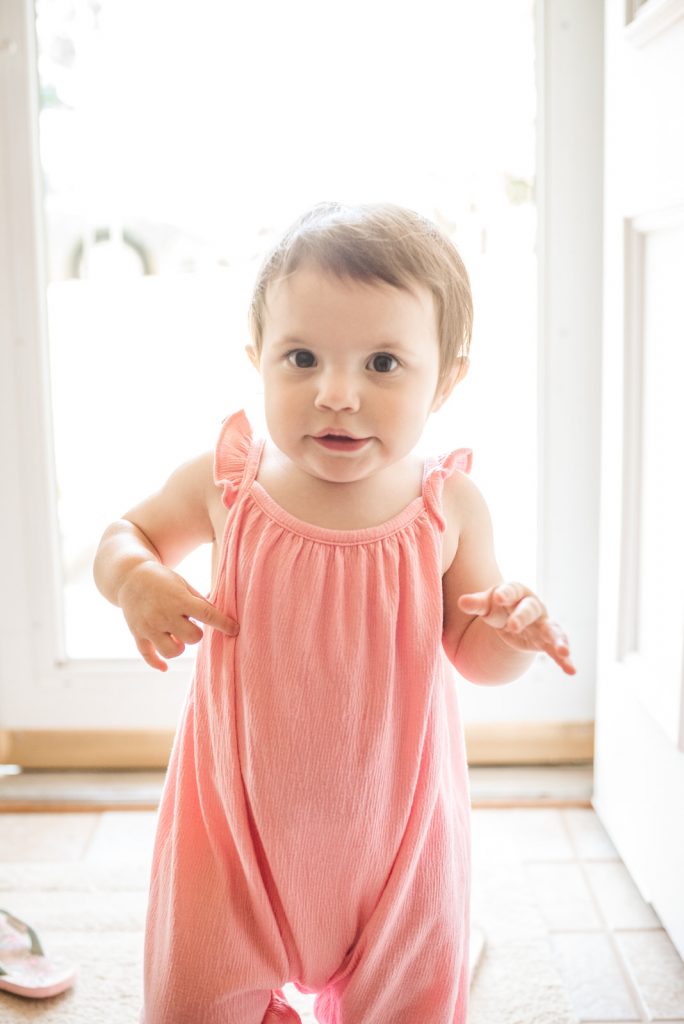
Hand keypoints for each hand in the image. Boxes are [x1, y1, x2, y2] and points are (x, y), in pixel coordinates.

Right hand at [118, 562, 238, 671]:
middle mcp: (164, 615)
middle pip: (192, 638)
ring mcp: (149, 627)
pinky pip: (148, 656)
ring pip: (172, 651)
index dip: (224, 624)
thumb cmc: (162, 580)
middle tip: (190, 625)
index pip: (208, 616)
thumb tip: (219, 618)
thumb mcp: (183, 585)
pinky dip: (157, 664)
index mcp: (179, 600)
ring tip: (177, 637)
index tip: (235, 630)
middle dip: (196, 634)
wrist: (129, 577)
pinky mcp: (138, 634)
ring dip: (179, 647)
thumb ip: (199, 602)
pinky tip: (165, 667)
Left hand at [457, 581, 575, 674]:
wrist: (512, 616)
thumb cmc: (498, 607)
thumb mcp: (486, 605)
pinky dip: (565, 660)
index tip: (498, 598)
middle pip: (530, 609)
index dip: (506, 594)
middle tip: (513, 626)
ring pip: (552, 630)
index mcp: (517, 593)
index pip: (512, 590)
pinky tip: (572, 670)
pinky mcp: (546, 641)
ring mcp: (542, 624)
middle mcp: (533, 606)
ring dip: (558, 640)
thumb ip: (476, 604)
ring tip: (563, 651)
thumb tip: (461, 602)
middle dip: (522, 617)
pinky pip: (556, 650)